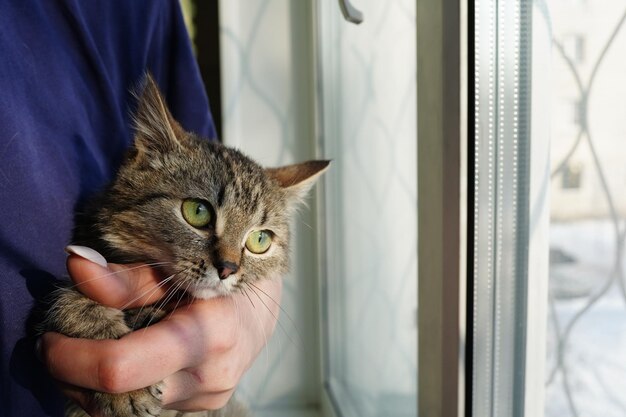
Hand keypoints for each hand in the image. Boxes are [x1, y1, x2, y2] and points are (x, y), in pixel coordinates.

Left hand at [40, 248, 280, 414]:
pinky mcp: (205, 407)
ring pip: (128, 410)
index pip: (119, 368)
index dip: (71, 358)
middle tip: (62, 346)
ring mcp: (209, 398)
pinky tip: (125, 360)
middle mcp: (211, 376)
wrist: (263, 306)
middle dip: (76, 376)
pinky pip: (147, 406)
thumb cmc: (221, 276)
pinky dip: (124, 388)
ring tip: (93, 349)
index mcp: (209, 334)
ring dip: (96, 385)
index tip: (50, 338)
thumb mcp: (176, 268)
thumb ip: (125, 276)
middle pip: (115, 400)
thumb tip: (75, 263)